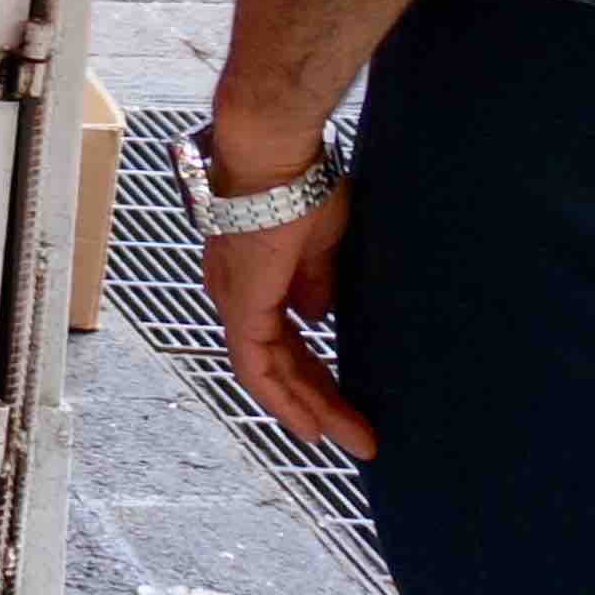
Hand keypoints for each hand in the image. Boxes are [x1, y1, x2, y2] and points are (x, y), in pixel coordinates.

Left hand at [201, 189, 375, 461]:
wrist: (276, 155)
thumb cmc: (299, 183)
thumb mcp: (318, 242)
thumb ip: (313, 281)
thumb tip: (317, 315)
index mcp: (255, 277)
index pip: (285, 341)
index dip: (316, 375)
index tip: (348, 403)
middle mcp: (236, 293)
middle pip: (280, 364)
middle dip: (320, 401)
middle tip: (359, 435)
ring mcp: (234, 301)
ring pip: (270, 373)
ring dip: (311, 409)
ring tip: (351, 439)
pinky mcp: (240, 306)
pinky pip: (256, 367)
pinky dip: (283, 400)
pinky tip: (312, 427)